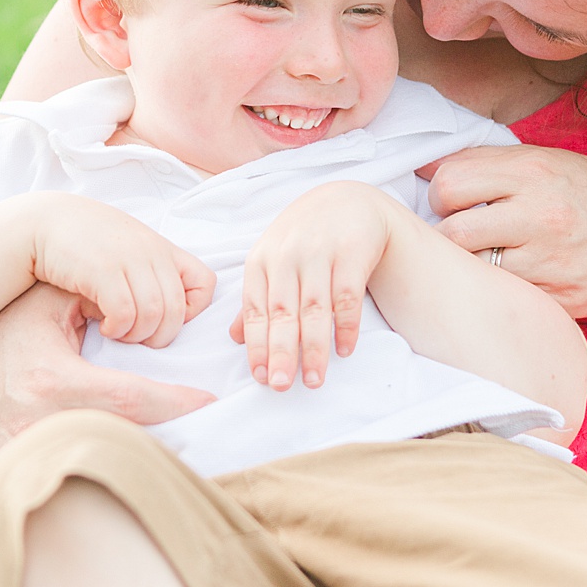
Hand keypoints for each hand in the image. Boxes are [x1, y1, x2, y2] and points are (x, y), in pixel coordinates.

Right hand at [0, 282, 216, 467]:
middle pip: (129, 442)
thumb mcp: (40, 303)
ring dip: (146, 458)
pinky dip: (110, 473)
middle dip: (174, 437)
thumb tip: (149, 294)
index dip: (179, 403)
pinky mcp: (26, 482)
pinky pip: (79, 483)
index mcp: (53, 383)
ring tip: (187, 447)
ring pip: (106, 467)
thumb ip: (93, 292)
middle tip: (211, 427)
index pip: (133, 399)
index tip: (210, 399)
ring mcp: (32, 463)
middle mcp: (43, 429)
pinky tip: (138, 466)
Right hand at [28, 194, 215, 346]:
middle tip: (137, 338)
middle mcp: (151, 251)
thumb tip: (168, 310)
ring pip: (154, 314)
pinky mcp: (102, 270)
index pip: (205, 283)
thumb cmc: (85, 242)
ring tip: (119, 333)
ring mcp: (128, 259)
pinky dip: (119, 329)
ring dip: (137, 335)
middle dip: (160, 336)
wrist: (43, 222)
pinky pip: (125, 312)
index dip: (193, 310)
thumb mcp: (128, 249)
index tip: (165, 318)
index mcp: (162, 248)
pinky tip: (105, 327)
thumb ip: (151, 270)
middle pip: (177, 309)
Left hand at [231, 182, 397, 390]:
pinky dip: (346, 325)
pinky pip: (348, 295)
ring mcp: (320, 253)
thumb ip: (256, 299)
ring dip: (314, 347)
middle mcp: (287, 256)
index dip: (257, 344)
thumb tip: (234, 338)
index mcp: (261, 261)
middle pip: (282, 312)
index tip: (260, 376)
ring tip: (314, 379)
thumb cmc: (303, 237)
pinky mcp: (351, 252)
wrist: (347, 200)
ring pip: (314, 308)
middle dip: (281, 351)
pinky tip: (344, 350)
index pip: (255, 309)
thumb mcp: (271, 260)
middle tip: (280, 385)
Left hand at [421, 144, 586, 325]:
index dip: (442, 193)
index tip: (454, 199)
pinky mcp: (553, 297)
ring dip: (469, 262)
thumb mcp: (546, 160)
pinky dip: (496, 285)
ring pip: (472, 267)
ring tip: (486, 251)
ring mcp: (548, 260)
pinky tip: (512, 272)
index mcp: (533, 170)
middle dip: (448, 231)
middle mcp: (539, 213)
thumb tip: (423, 166)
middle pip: (451, 230)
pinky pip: (501, 292)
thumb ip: (487, 162)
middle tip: (465, 230)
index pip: (450, 182)